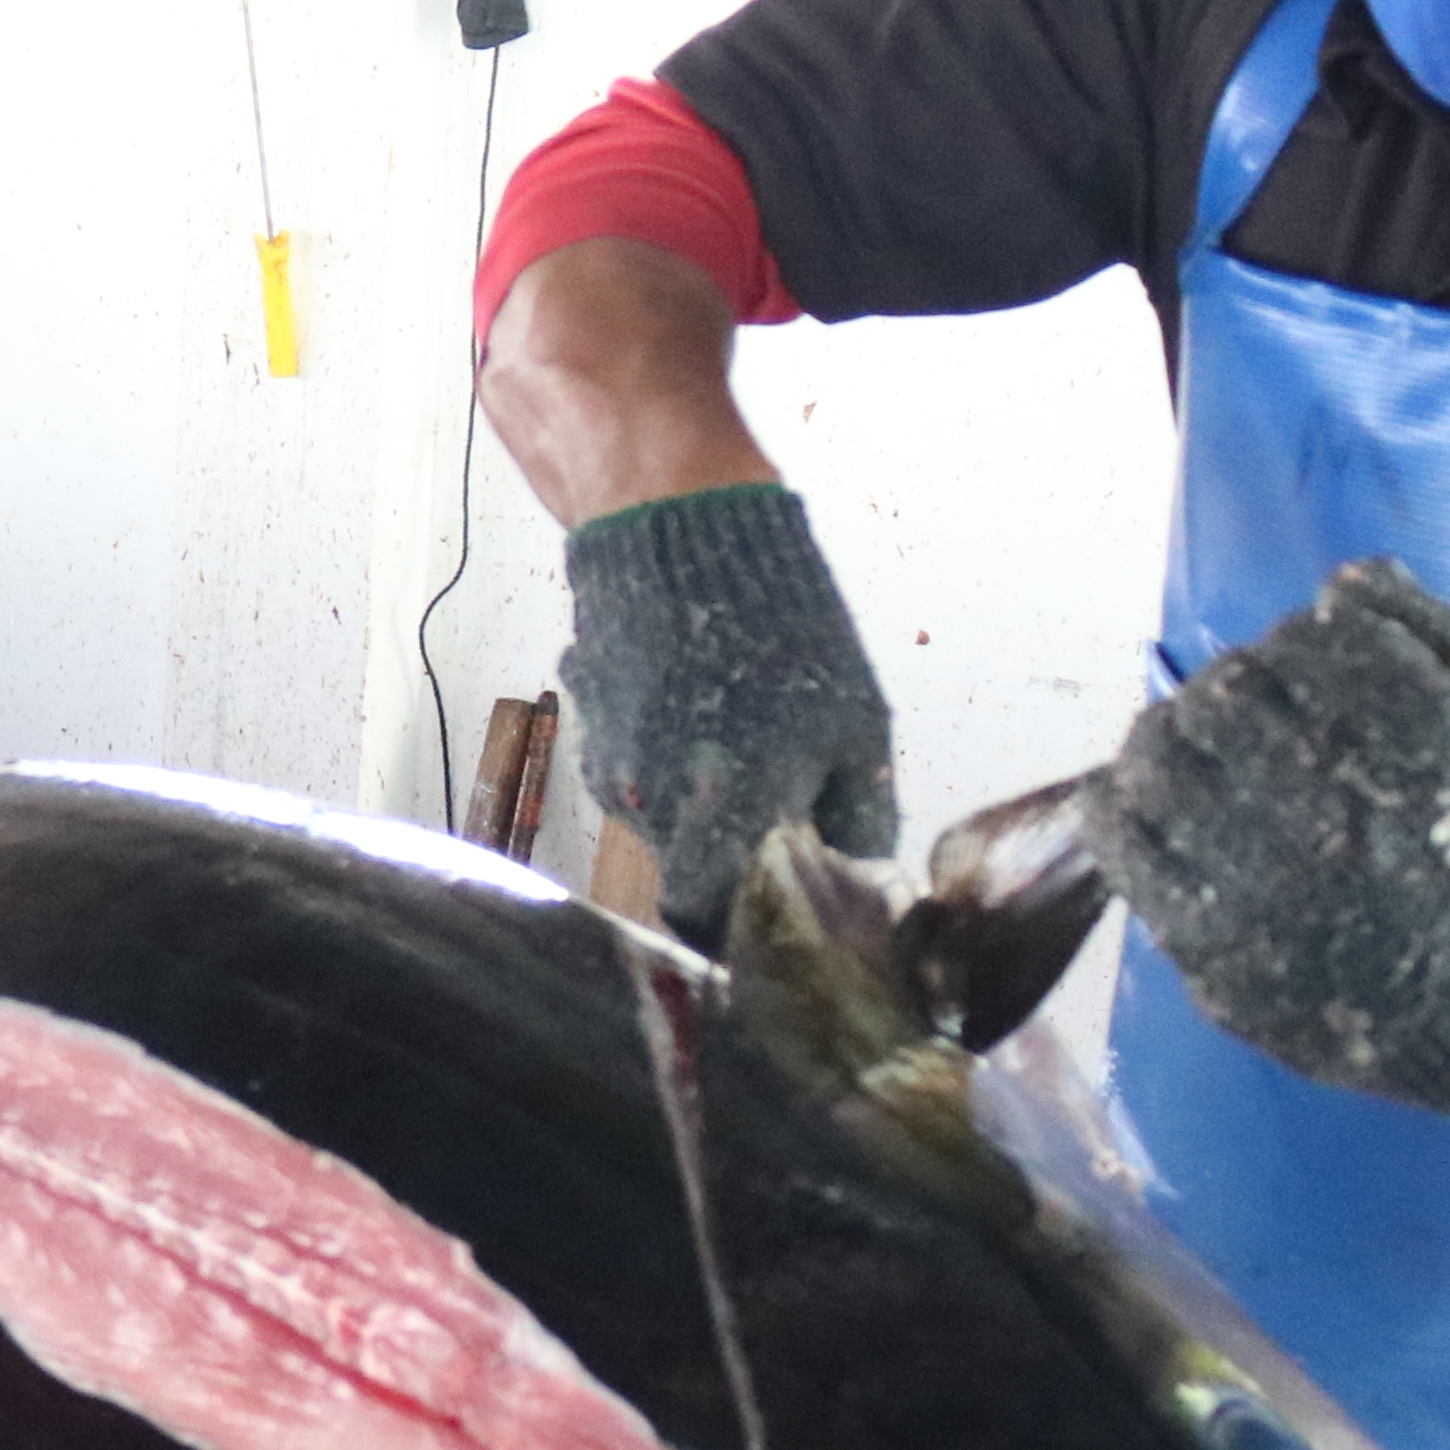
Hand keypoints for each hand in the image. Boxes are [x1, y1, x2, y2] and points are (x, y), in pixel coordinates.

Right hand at [559, 481, 896, 946]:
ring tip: (738, 726)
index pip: (708, 918)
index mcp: (725, 813)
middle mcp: (655, 803)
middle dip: (728, 852)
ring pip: (660, 815)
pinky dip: (666, 751)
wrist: (673, 523)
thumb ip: (858, 814)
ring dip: (697, 796)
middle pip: (687, 867)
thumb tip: (858, 869)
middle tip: (775, 807)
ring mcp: (614, 762)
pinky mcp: (591, 722)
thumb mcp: (856, 721)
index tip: (771, 909)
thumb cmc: (783, 624)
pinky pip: (634, 766)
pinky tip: (696, 694)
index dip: (738, 926)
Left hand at [1094, 558, 1449, 1113]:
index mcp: (1417, 748)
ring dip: (1173, 735)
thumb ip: (1446, 641)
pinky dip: (1122, 801)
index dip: (1307, 640)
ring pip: (1163, 754)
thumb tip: (1347, 581)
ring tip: (1196, 749)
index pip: (1315, 640)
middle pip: (1228, 691)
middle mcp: (1332, 808)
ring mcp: (1261, 878)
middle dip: (1238, 685)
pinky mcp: (1211, 939)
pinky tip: (1144, 799)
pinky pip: (1124, 839)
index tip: (1310, 661)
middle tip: (1246, 705)